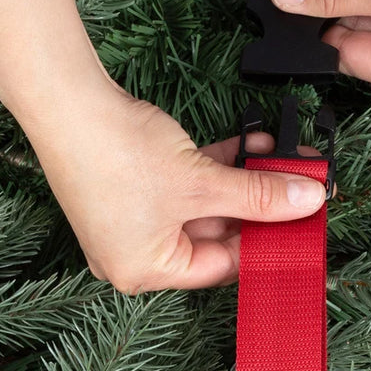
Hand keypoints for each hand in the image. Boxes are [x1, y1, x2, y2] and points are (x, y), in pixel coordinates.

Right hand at [13, 82, 328, 294]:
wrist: (64, 100)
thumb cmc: (113, 154)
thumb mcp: (200, 182)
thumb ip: (258, 195)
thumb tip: (306, 201)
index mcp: (145, 270)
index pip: (221, 266)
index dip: (265, 242)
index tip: (301, 224)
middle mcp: (135, 252)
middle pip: (215, 233)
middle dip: (259, 203)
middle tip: (300, 186)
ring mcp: (132, 218)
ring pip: (204, 204)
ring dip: (243, 179)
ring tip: (281, 155)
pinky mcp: (132, 185)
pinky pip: (185, 184)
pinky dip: (216, 166)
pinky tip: (249, 143)